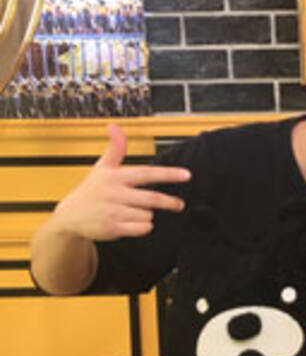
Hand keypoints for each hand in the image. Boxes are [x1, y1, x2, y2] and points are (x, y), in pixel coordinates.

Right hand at [51, 124, 189, 241]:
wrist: (70, 216)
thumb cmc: (91, 190)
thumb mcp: (102, 167)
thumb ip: (115, 148)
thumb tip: (114, 126)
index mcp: (114, 177)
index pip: (146, 173)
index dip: (168, 174)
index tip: (186, 175)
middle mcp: (115, 193)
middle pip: (153, 198)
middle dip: (169, 202)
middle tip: (178, 204)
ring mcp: (113, 212)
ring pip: (148, 214)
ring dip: (147, 214)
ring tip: (132, 210)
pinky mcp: (113, 228)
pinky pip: (142, 228)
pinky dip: (142, 227)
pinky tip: (131, 221)